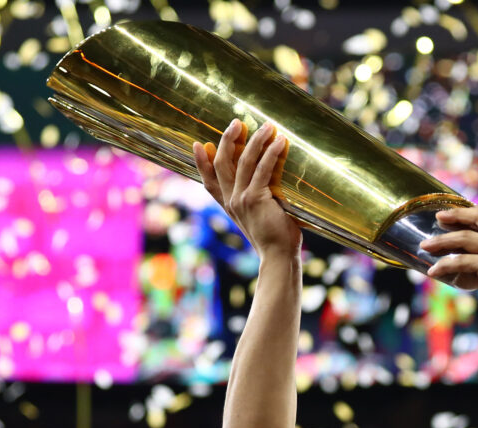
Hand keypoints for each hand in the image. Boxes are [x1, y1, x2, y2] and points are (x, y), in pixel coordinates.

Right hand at [193, 119, 302, 263]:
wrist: (279, 256)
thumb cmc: (277, 236)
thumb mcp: (263, 215)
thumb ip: (261, 198)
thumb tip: (271, 179)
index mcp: (229, 206)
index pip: (209, 181)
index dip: (201, 163)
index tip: (196, 144)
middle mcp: (231, 201)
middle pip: (221, 163)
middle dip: (227, 139)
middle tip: (238, 122)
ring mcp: (240, 199)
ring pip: (242, 161)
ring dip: (255, 140)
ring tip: (267, 126)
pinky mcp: (254, 199)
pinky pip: (262, 169)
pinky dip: (271, 153)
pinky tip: (280, 141)